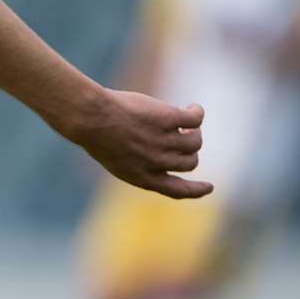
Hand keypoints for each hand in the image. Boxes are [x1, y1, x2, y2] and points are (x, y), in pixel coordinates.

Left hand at [73, 90, 212, 198]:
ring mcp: (164, 142)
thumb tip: (160, 153)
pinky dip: (196, 112)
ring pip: (195, 141)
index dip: (197, 190)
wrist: (90, 117)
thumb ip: (137, 162)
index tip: (210, 187)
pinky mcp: (169, 120)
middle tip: (181, 135)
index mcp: (142, 177)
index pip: (178, 191)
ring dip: (193, 131)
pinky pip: (195, 119)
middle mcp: (157, 163)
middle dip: (189, 151)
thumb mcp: (114, 157)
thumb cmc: (95, 133)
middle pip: (190, 163)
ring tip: (183, 118)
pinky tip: (191, 107)